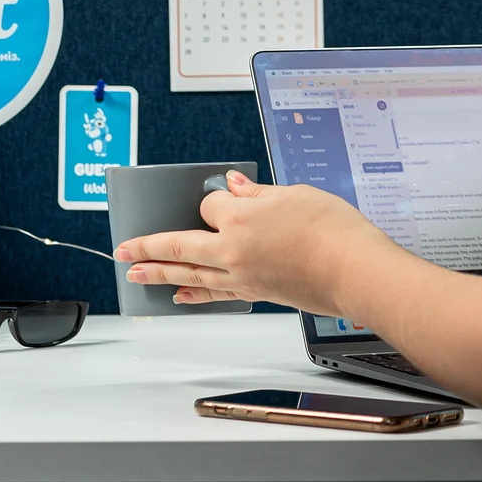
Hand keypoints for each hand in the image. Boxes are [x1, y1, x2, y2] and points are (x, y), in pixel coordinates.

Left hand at [112, 171, 397, 313]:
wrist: (358, 271)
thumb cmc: (335, 231)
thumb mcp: (294, 194)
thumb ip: (257, 193)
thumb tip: (233, 185)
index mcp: (241, 218)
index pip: (209, 206)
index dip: (215, 200)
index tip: (225, 197)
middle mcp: (234, 250)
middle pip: (180, 246)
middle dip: (148, 247)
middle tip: (123, 249)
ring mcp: (243, 276)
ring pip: (190, 275)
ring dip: (159, 274)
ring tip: (135, 275)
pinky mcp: (257, 293)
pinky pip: (215, 293)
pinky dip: (195, 294)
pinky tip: (181, 296)